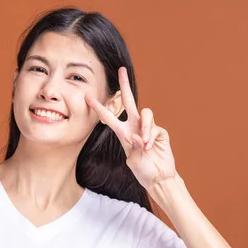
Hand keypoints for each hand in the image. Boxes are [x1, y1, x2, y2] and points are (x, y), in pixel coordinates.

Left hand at [85, 67, 176, 190]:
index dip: (98, 107)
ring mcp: (148, 128)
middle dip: (125, 85)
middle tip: (122, 70)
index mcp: (123, 133)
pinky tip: (149, 147)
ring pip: (146, 113)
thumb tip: (138, 136)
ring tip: (144, 144)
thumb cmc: (143, 171)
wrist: (158, 178)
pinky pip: (154, 127)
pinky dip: (150, 137)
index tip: (87, 97)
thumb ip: (133, 147)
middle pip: (129, 101)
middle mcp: (135, 127)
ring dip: (144, 128)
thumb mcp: (132, 161)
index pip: (109, 117)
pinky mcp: (160, 132)